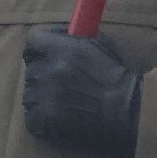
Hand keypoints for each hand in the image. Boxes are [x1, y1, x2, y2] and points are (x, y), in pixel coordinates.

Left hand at [20, 27, 141, 157]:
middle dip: (42, 78)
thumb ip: (74, 39)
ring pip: (29, 96)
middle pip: (30, 71)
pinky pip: (32, 118)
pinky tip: (57, 121)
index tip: (44, 57)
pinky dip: (42, 121)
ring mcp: (46, 94)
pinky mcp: (47, 117)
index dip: (37, 51)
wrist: (127, 109)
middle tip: (59, 86)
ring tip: (61, 105)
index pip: (32, 43)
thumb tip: (60, 35)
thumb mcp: (98, 45)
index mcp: (62, 49)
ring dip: (41, 100)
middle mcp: (50, 69)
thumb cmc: (116, 77)